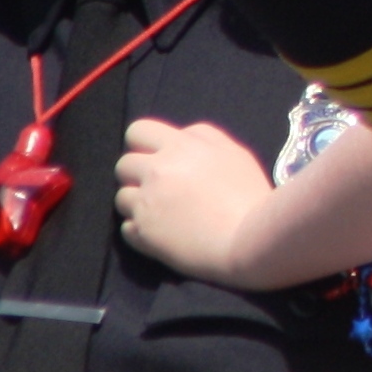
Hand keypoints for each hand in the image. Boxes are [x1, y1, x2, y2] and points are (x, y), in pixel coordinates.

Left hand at [116, 118, 274, 285]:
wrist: (247, 241)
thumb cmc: (249, 196)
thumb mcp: (235, 154)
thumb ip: (205, 138)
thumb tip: (182, 136)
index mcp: (181, 146)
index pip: (139, 130)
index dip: (144, 144)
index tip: (158, 157)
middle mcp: (157, 170)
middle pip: (123, 164)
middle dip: (137, 174)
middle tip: (159, 188)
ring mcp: (146, 203)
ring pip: (121, 196)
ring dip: (137, 203)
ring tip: (163, 214)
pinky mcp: (141, 232)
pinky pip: (126, 227)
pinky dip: (140, 229)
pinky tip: (162, 233)